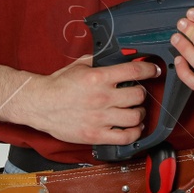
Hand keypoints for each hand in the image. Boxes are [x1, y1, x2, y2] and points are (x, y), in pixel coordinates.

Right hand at [16, 55, 160, 146]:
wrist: (40, 105)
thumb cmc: (58, 85)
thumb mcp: (79, 66)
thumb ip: (99, 60)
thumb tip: (118, 55)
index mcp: (98, 77)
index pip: (134, 70)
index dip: (149, 69)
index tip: (153, 70)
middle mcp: (102, 98)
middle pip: (138, 95)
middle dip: (141, 93)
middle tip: (137, 93)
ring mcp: (100, 118)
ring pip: (135, 117)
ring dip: (140, 113)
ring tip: (135, 111)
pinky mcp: (96, 135)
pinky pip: (125, 137)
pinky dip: (134, 133)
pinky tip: (133, 127)